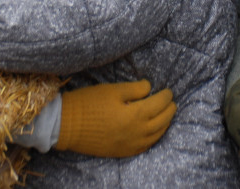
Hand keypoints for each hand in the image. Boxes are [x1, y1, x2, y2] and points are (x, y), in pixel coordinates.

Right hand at [55, 80, 175, 156]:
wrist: (67, 125)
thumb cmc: (89, 103)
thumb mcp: (112, 90)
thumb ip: (134, 89)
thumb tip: (149, 88)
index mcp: (135, 114)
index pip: (159, 104)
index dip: (165, 96)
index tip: (168, 91)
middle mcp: (137, 132)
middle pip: (161, 121)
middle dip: (169, 110)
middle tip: (171, 102)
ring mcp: (130, 144)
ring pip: (156, 135)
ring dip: (164, 125)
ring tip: (167, 116)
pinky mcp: (123, 151)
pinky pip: (145, 147)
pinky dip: (153, 138)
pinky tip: (154, 133)